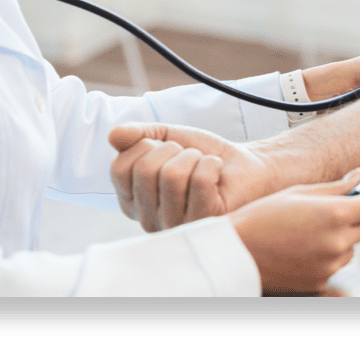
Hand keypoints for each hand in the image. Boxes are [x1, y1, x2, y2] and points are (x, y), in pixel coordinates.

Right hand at [109, 123, 276, 230]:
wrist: (245, 165)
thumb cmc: (204, 156)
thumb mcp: (167, 138)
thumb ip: (138, 135)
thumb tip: (113, 135)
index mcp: (134, 200)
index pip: (119, 168)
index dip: (145, 146)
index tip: (165, 149)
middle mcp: (149, 219)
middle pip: (144, 170)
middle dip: (172, 150)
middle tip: (188, 156)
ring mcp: (176, 225)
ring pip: (171, 175)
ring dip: (194, 157)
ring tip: (203, 165)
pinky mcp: (205, 222)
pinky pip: (199, 181)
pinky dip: (211, 165)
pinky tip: (217, 174)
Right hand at [229, 169, 359, 293]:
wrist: (236, 253)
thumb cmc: (262, 217)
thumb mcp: (299, 192)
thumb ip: (335, 186)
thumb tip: (358, 176)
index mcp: (334, 215)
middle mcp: (336, 243)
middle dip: (354, 217)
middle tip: (327, 211)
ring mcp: (329, 266)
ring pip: (350, 247)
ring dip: (340, 238)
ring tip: (309, 231)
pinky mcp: (320, 282)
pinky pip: (334, 265)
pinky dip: (325, 257)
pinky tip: (302, 248)